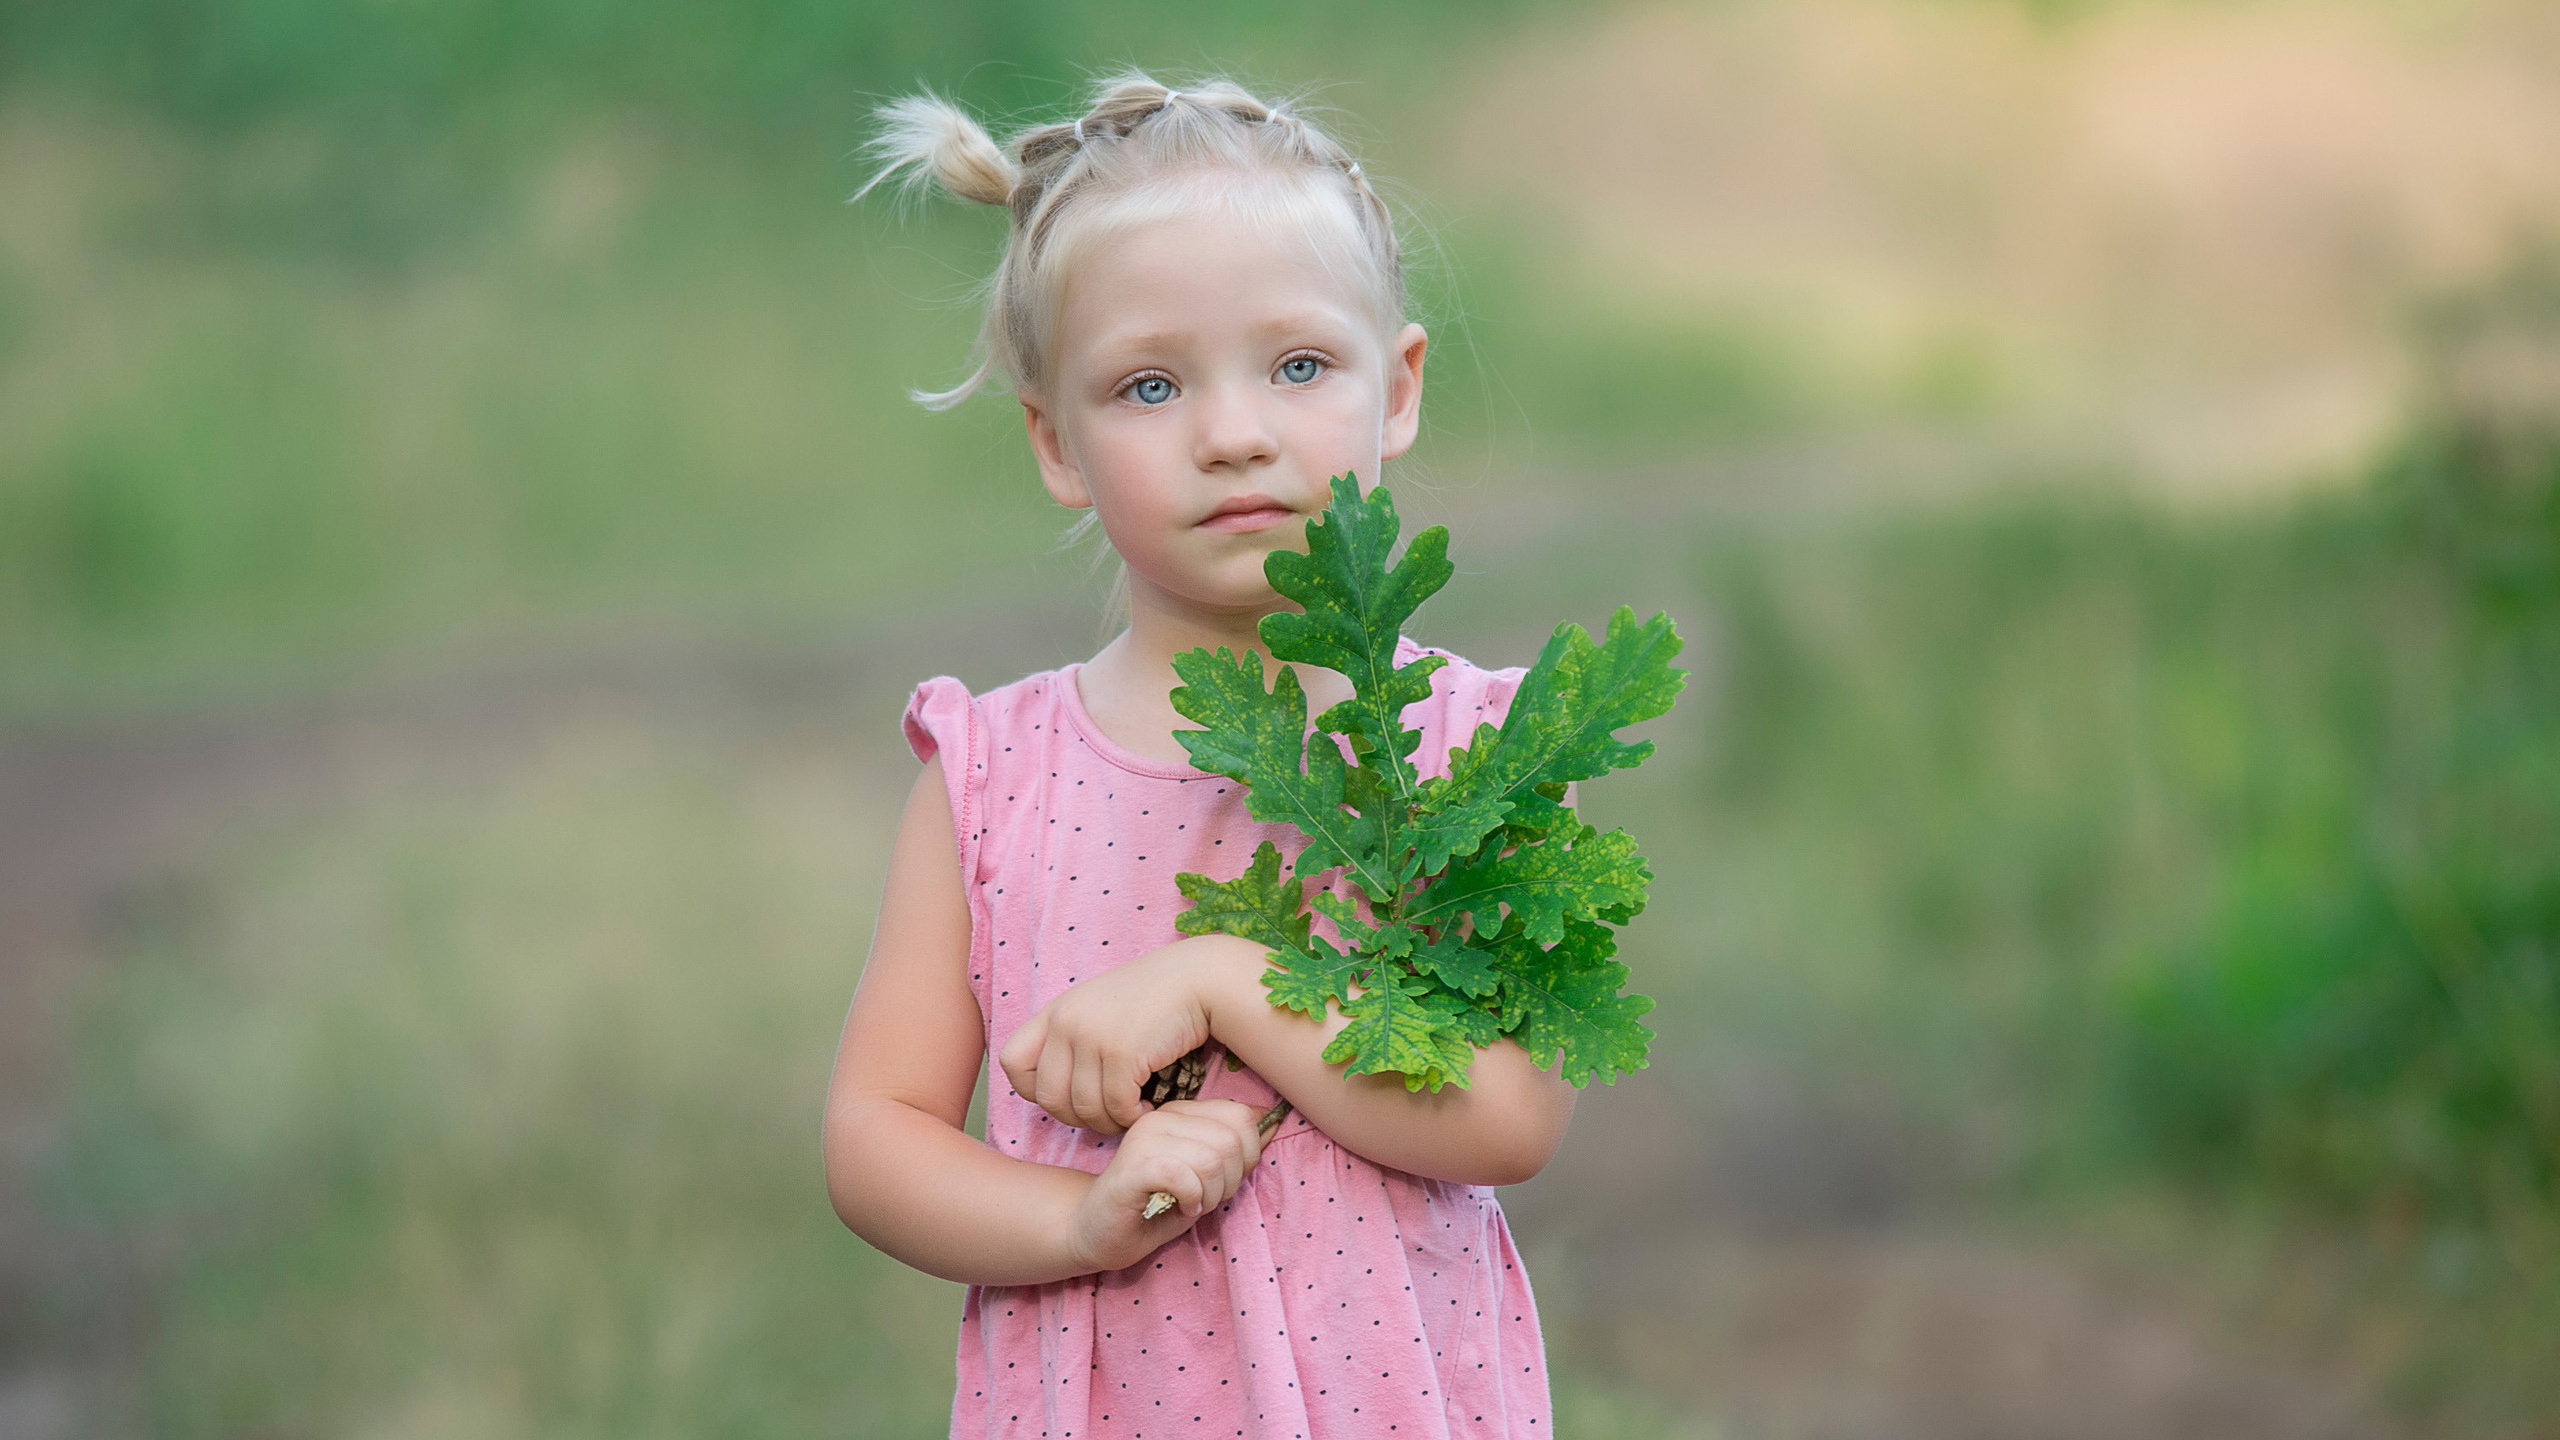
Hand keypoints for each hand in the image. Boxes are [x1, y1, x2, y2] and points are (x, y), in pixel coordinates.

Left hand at [998, 936, 1233, 1133]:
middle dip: (1079, 1118)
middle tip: (1108, 1113)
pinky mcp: (1121, 1053)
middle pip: (1049, 1099)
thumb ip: (1072, 1039)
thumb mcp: (1099, 1009)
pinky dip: (1132, 1118)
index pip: (1012, 1064)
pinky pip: (1116, 1108)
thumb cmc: (1155, 999)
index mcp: (1056, 1011)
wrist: (1199, 979)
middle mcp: (1066, 1022)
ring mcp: (1092, 1036)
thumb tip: (1051, 1090)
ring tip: (1131, 1112)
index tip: (1070, 1093)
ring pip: (1084, 1110)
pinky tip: (1147, 1107)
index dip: (1036, 1089)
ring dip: (1110, 1122)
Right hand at [1067, 1099, 1267, 1272]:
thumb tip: (1273, 1118)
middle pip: (1232, 1139)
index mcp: (1181, 1112)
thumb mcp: (1206, 1175)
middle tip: (1208, 1198)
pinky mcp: (1133, 1168)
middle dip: (1232, 1179)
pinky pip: (1184, 1175)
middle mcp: (1162, 1117)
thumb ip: (1236, 1148)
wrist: (1097, 1231)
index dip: (1248, 1155)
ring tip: (1193, 1204)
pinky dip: (1193, 1199)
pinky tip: (1182, 1209)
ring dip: (1212, 1193)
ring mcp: (1145, 1138)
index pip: (1241, 1116)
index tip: (1225, 1180)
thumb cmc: (1155, 1205)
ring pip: (1212, 1158)